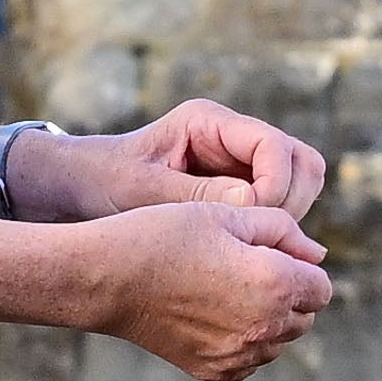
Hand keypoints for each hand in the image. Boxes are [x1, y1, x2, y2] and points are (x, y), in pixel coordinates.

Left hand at [33, 98, 331, 225]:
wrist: (79, 190)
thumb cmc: (103, 182)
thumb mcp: (144, 191)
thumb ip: (199, 196)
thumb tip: (256, 207)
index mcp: (209, 123)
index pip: (275, 146)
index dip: (276, 186)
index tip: (252, 221)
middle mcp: (233, 139)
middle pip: (302, 164)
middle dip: (291, 203)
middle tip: (263, 239)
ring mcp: (240, 166)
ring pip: (299, 187)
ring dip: (289, 221)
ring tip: (254, 249)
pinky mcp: (239, 194)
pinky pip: (278, 212)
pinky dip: (275, 234)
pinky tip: (246, 257)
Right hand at [83, 200, 332, 380]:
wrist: (108, 279)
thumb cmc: (165, 236)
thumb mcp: (226, 214)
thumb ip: (282, 230)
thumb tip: (317, 254)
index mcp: (275, 283)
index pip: (322, 287)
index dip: (301, 267)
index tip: (270, 254)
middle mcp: (263, 327)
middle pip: (305, 318)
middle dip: (290, 295)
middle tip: (248, 270)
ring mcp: (238, 355)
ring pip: (279, 342)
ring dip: (268, 320)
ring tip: (227, 291)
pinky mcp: (214, 371)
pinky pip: (250, 360)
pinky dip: (243, 342)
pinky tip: (213, 315)